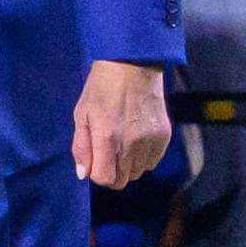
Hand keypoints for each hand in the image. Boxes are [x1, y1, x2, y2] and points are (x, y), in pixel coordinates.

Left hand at [73, 59, 170, 188]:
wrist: (133, 65)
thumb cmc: (101, 87)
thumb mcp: (81, 113)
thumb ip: (81, 146)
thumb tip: (84, 174)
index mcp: (107, 138)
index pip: (104, 178)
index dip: (97, 173)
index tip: (96, 160)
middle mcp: (131, 144)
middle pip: (122, 180)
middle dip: (112, 172)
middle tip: (109, 153)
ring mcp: (150, 141)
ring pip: (138, 172)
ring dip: (128, 165)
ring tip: (124, 143)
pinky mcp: (164, 136)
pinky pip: (153, 162)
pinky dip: (143, 157)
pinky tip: (138, 139)